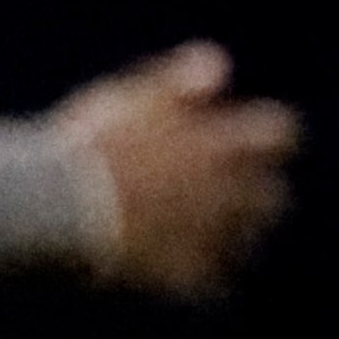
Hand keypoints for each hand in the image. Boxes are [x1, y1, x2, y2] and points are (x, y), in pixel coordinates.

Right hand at [55, 42, 298, 299]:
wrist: (59, 207)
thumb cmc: (91, 144)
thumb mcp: (134, 100)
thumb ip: (181, 83)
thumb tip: (217, 60)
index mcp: (220, 145)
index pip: (278, 134)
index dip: (266, 132)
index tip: (247, 132)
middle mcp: (229, 194)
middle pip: (271, 194)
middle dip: (251, 188)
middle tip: (212, 180)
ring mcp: (212, 239)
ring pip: (245, 237)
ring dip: (227, 228)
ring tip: (184, 218)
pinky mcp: (190, 277)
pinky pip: (210, 278)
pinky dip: (195, 268)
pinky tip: (165, 255)